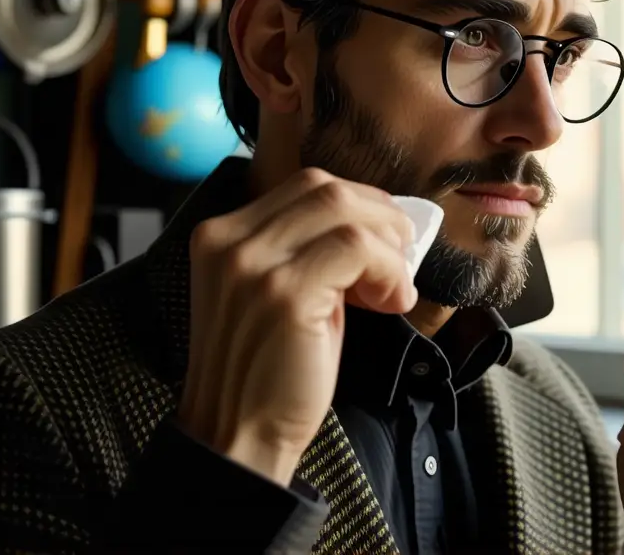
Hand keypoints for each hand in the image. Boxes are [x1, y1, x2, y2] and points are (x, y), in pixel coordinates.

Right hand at [176, 168, 416, 485]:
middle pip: (325, 189)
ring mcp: (252, 264)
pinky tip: (391, 303)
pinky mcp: (283, 293)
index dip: (359, 206)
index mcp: (221, 236)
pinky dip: (389, 271)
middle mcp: (228, 241)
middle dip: (379, 217)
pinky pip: (358, 250)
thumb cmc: (268, 373)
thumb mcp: (278, 293)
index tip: (385, 240)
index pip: (306, 187)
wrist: (238, 436)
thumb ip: (309, 251)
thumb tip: (379, 225)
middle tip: (402, 257)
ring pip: (345, 212)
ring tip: (393, 290)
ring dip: (388, 248)